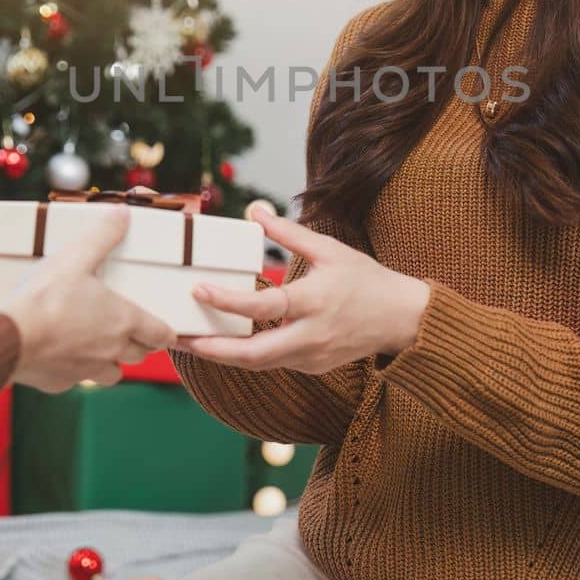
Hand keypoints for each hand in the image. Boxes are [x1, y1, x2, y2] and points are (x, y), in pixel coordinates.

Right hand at [0, 206, 176, 391]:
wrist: (7, 338)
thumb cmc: (45, 296)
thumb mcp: (75, 257)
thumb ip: (102, 236)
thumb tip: (123, 213)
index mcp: (123, 321)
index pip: (160, 335)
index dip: (165, 332)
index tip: (166, 329)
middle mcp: (111, 350)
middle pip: (139, 354)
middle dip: (139, 344)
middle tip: (132, 331)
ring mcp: (86, 371)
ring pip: (112, 373)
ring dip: (111, 361)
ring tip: (99, 345)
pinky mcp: (60, 383)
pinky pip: (77, 380)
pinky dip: (76, 369)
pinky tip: (62, 353)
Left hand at [178, 205, 430, 373]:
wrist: (401, 319)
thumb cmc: (365, 280)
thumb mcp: (329, 249)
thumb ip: (288, 233)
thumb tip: (254, 211)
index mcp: (315, 301)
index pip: (263, 305)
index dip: (228, 301)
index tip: (199, 290)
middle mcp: (311, 336)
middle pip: (253, 355)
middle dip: (212, 350)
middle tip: (178, 338)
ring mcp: (312, 357)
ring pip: (259, 364)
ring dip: (223, 355)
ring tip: (191, 342)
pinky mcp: (313, 368)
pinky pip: (274, 363)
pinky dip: (248, 355)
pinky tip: (225, 342)